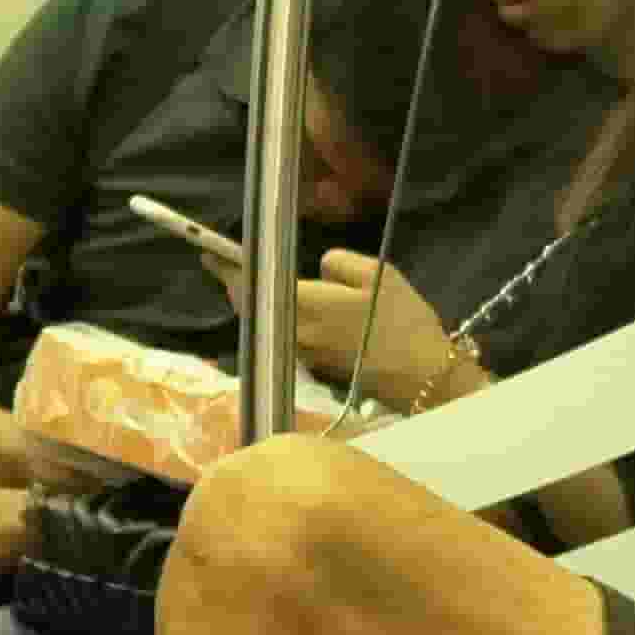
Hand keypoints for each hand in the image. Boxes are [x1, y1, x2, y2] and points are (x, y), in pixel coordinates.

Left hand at [200, 238, 468, 400]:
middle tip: (239, 269)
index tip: (211, 257)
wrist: (424, 377)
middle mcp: (298, 333)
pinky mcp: (316, 369)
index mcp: (309, 305)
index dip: (229, 272)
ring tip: (267, 288)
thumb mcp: (380, 276)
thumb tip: (319, 268)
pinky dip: (283, 324)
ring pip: (270, 326)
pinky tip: (298, 315)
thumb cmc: (403, 322)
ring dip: (263, 308)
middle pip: (253, 310)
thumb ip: (340, 264)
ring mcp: (305, 355)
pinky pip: (288, 340)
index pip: (253, 287)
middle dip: (243, 289)